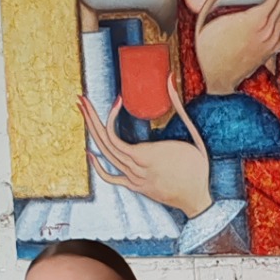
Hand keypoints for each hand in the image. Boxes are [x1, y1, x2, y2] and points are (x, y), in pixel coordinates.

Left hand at [80, 77, 212, 219]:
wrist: (197, 200)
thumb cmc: (198, 169)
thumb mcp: (194, 137)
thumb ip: (180, 108)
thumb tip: (170, 79)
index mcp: (147, 155)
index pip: (114, 135)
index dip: (110, 114)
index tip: (118, 99)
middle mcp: (136, 168)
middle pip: (104, 142)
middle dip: (90, 118)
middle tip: (81, 100)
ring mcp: (134, 179)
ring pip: (106, 156)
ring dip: (93, 133)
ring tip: (84, 114)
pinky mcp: (135, 187)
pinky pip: (111, 178)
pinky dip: (98, 166)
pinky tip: (90, 153)